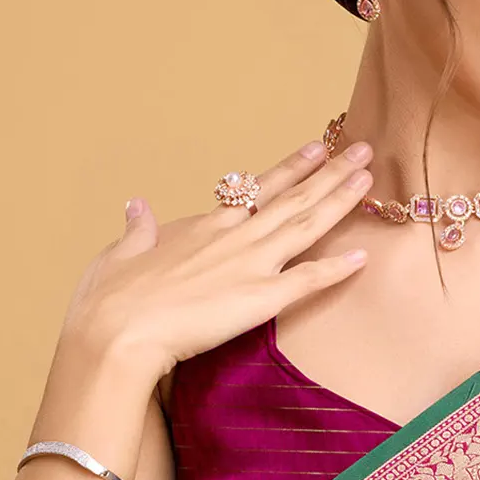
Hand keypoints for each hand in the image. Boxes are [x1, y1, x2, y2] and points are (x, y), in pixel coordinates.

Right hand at [60, 138, 375, 380]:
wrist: (116, 331)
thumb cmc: (111, 299)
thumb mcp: (118, 254)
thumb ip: (136, 230)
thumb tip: (136, 207)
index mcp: (203, 227)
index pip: (257, 191)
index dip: (290, 169)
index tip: (316, 148)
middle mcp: (233, 238)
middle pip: (292, 198)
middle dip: (330, 173)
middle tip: (362, 150)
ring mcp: (249, 265)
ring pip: (306, 225)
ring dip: (340, 201)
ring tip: (368, 178)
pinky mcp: (260, 299)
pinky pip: (307, 281)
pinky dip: (336, 269)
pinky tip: (363, 256)